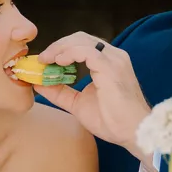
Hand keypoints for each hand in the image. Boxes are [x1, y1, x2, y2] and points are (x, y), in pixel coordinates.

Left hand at [33, 32, 152, 161]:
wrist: (134, 133)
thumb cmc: (112, 121)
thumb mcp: (78, 103)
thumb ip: (60, 92)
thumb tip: (38, 83)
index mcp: (108, 62)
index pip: (82, 44)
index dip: (61, 48)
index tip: (44, 61)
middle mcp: (113, 56)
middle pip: (80, 38)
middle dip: (57, 45)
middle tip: (42, 59)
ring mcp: (113, 60)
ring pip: (81, 40)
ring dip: (59, 48)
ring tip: (46, 60)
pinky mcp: (111, 67)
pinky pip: (85, 51)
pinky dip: (68, 53)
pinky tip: (58, 62)